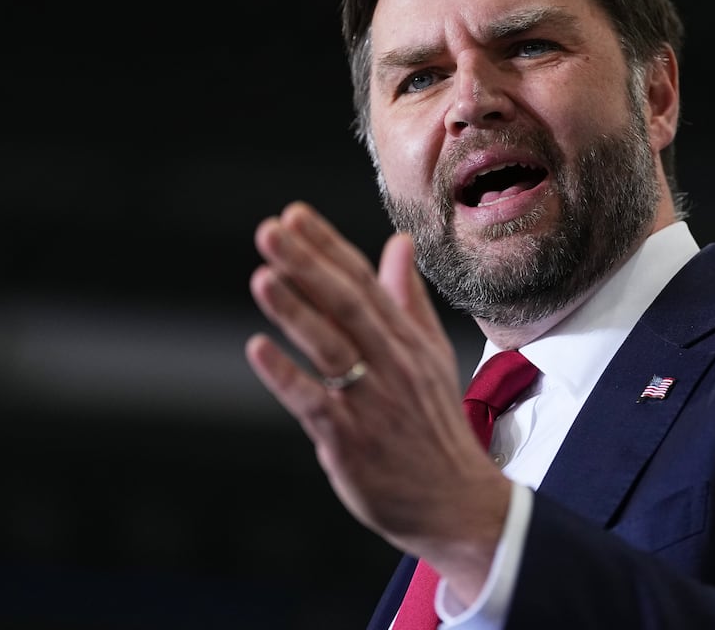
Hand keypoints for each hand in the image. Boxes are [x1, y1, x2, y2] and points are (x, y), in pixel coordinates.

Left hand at [245, 202, 510, 597]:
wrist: (456, 500)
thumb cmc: (434, 425)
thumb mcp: (429, 355)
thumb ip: (408, 299)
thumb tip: (397, 244)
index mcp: (407, 340)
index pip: (364, 281)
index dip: (328, 246)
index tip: (294, 215)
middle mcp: (392, 363)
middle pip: (347, 304)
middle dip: (307, 264)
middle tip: (271, 230)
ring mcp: (372, 401)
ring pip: (332, 347)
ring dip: (296, 311)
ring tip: (263, 277)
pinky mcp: (351, 440)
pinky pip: (316, 402)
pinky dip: (287, 376)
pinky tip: (258, 350)